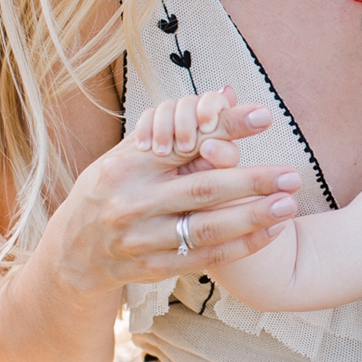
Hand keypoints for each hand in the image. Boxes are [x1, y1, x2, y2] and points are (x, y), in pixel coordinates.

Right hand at [49, 88, 300, 294]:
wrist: (70, 254)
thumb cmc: (109, 191)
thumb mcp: (129, 156)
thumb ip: (177, 130)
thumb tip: (228, 93)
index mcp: (127, 166)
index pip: (185, 141)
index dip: (226, 127)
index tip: (264, 116)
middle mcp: (133, 203)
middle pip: (203, 189)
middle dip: (252, 182)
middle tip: (292, 174)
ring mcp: (142, 240)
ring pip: (207, 228)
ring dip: (253, 217)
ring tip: (289, 204)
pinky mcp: (153, 268)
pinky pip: (205, 257)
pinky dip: (241, 245)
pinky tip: (270, 232)